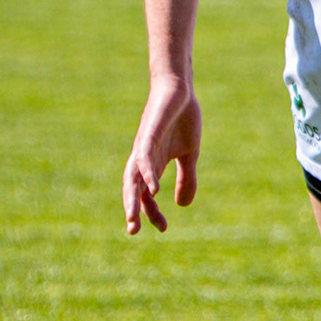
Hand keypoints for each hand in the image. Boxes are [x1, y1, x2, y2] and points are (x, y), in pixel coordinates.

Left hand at [121, 80, 199, 233]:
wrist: (178, 89)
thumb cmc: (181, 119)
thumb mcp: (189, 154)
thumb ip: (186, 178)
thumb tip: (182, 205)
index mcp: (152, 165)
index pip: (146, 194)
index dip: (152, 212)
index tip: (163, 229)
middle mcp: (142, 159)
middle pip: (132, 189)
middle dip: (132, 210)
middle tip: (133, 231)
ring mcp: (143, 147)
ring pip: (132, 177)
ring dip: (132, 198)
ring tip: (133, 217)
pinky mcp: (148, 135)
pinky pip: (144, 159)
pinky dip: (147, 175)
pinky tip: (153, 189)